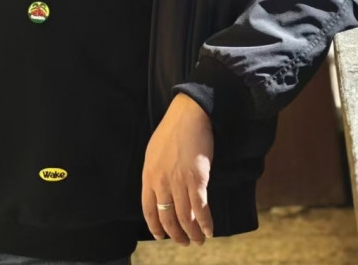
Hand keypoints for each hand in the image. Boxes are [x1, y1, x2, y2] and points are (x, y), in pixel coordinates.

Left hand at [142, 93, 213, 245]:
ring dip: (192, 233)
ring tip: (198, 240)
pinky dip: (206, 223)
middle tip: (184, 241)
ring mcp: (179, 181)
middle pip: (167, 218)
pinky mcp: (197, 179)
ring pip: (185, 218)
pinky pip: (201, 209)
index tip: (162, 235)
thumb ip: (155, 174)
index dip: (156, 226)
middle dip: (176, 234)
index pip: (148, 210)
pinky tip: (209, 230)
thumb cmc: (171, 131)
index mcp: (148, 175)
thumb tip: (160, 192)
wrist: (188, 116)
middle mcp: (161, 182)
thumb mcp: (153, 153)